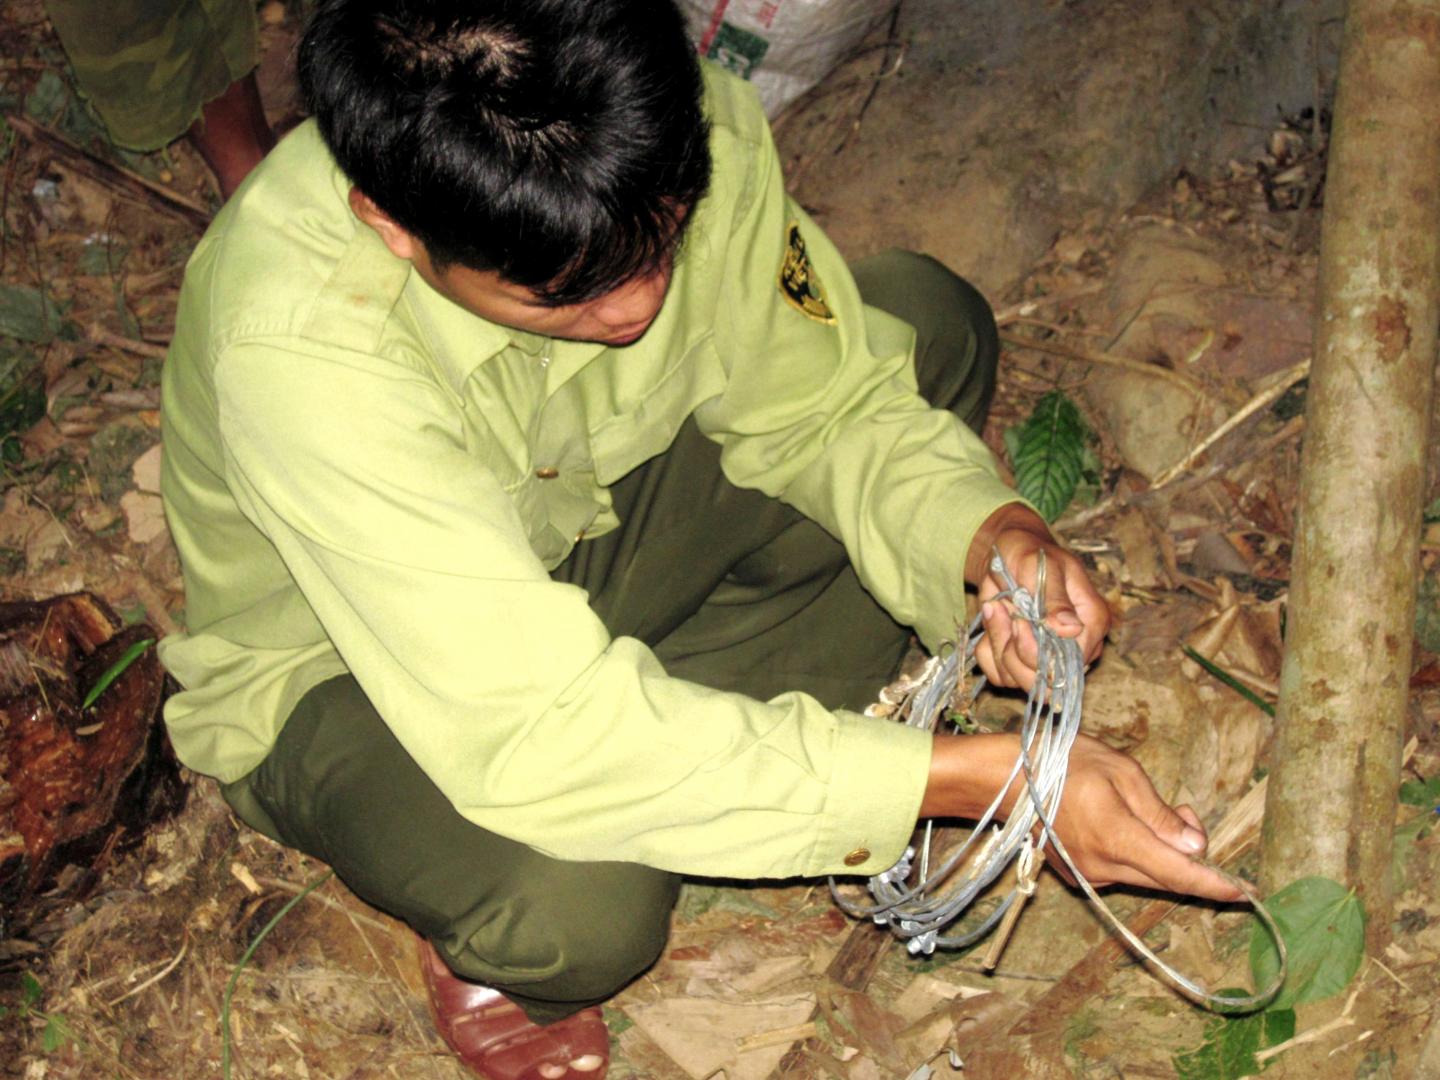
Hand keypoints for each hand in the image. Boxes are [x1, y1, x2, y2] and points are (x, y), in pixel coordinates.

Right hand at [923, 734, 1240, 901]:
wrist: (1007, 779)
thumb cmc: (1065, 762)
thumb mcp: (1121, 771)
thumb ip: (1158, 813)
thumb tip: (1194, 846)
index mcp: (1118, 838)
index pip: (1178, 873)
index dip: (1214, 885)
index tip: (1245, 894)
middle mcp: (1104, 867)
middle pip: (1165, 878)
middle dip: (1188, 856)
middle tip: (1185, 815)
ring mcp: (1088, 874)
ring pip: (1143, 874)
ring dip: (1160, 852)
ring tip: (1149, 810)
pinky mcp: (1076, 874)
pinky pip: (1120, 870)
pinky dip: (1135, 853)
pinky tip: (1122, 822)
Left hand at [965, 504, 1109, 689]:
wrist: (1006, 554)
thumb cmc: (1030, 553)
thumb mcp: (1043, 566)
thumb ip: (1055, 599)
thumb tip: (1070, 629)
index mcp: (1091, 624)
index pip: (1070, 664)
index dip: (1038, 652)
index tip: (1019, 622)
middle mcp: (1075, 648)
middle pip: (1044, 682)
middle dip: (1014, 650)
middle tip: (1004, 612)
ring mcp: (1048, 658)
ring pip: (1017, 680)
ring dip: (998, 644)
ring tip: (996, 609)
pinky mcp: (1022, 661)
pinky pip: (999, 675)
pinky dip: (987, 651)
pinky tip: (993, 623)